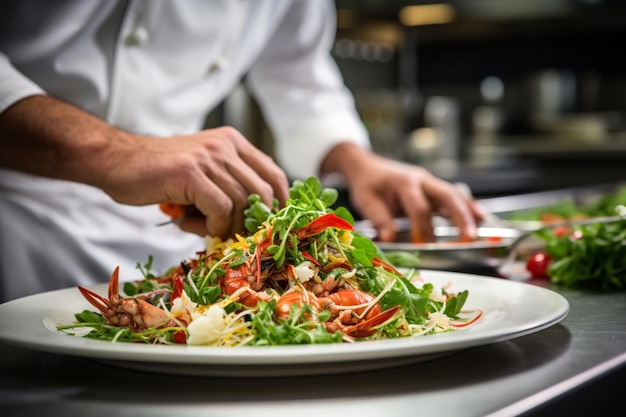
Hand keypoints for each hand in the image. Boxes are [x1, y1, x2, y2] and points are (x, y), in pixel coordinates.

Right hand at [0, 96, 288, 237]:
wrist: (117, 160)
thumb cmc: (159, 173)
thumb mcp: (202, 173)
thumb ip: (227, 187)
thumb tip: (254, 222)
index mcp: (233, 143)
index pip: (274, 174)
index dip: (278, 204)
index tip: (269, 225)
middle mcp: (226, 146)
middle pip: (262, 193)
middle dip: (249, 223)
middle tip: (227, 234)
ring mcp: (209, 157)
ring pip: (240, 204)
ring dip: (223, 226)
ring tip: (197, 226)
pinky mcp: (192, 172)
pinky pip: (220, 209)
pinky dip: (210, 226)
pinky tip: (188, 224)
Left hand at [320, 143, 484, 242]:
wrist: (367, 166)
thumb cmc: (367, 184)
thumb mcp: (365, 201)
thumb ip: (379, 219)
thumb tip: (389, 239)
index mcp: (404, 182)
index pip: (419, 207)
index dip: (423, 228)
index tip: (424, 246)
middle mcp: (422, 180)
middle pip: (447, 196)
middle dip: (460, 217)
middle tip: (469, 238)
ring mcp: (430, 182)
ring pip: (455, 195)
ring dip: (469, 213)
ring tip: (480, 231)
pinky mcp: (434, 188)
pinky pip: (455, 196)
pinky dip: (469, 206)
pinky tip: (481, 218)